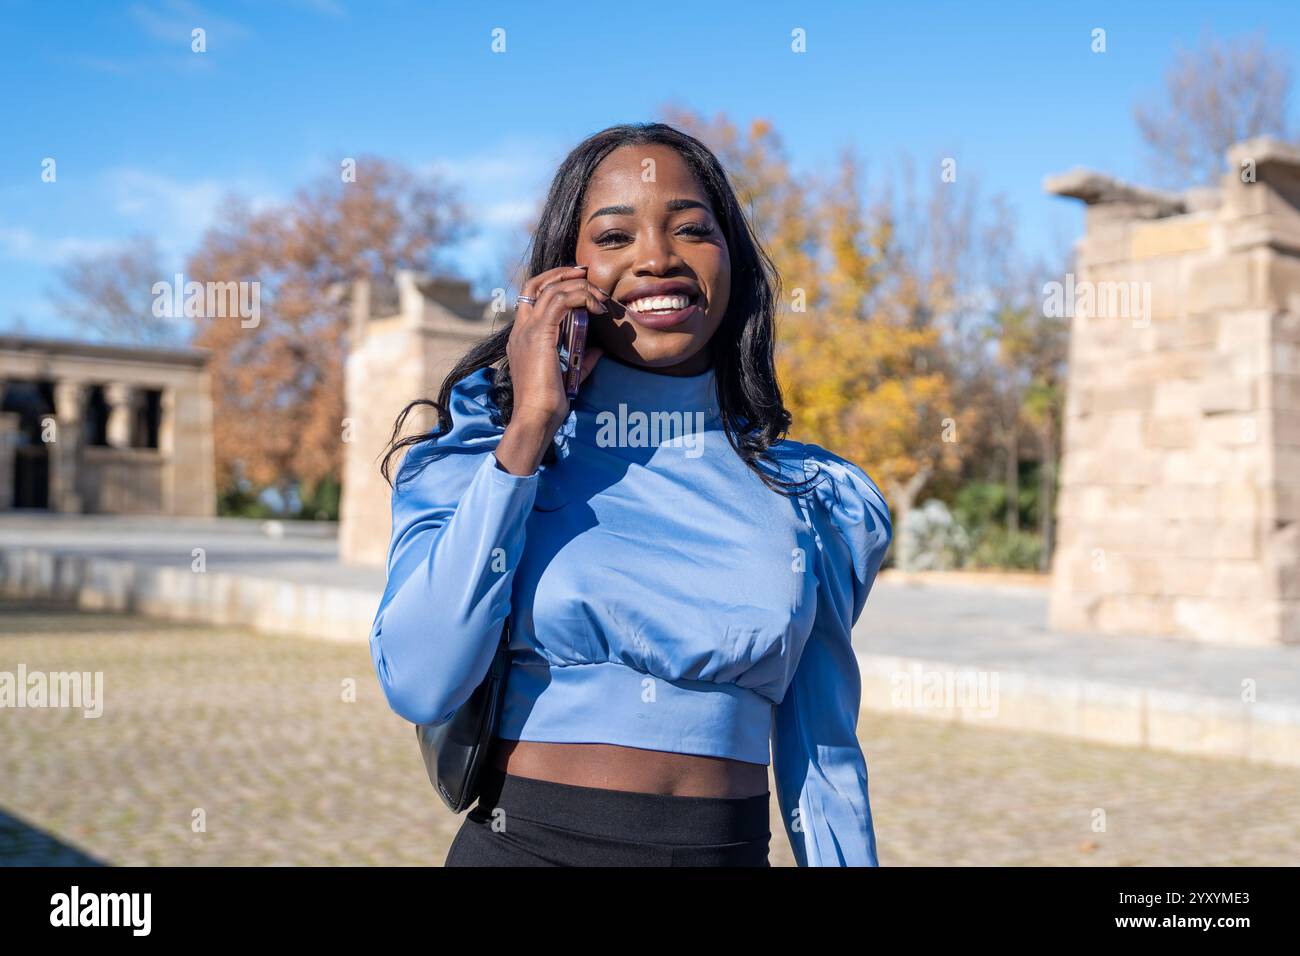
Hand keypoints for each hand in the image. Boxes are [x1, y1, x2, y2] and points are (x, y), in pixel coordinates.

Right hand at [507, 265, 607, 431]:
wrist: (535, 418)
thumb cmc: (548, 405)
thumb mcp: (568, 376)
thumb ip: (581, 359)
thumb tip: (598, 349)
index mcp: (522, 339)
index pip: (531, 298)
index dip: (553, 284)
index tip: (578, 282)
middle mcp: (520, 330)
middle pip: (535, 284)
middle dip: (562, 273)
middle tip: (586, 274)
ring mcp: (527, 330)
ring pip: (551, 289)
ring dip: (579, 287)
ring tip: (599, 297)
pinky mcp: (539, 335)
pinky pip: (560, 301)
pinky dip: (581, 297)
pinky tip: (596, 307)